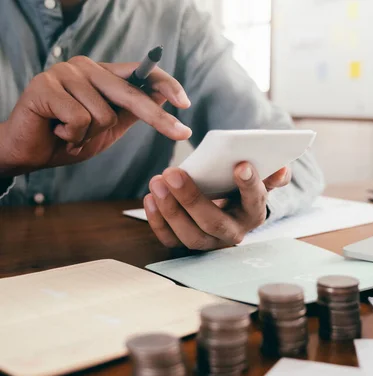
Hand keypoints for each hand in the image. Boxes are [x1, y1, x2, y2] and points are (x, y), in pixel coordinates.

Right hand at [0, 56, 191, 176]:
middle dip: (158, 119)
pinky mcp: (44, 85)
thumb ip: (132, 111)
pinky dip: (72, 135)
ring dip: (89, 135)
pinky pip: (80, 119)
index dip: (166, 85)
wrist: (29, 153)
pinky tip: (57, 131)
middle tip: (182, 134)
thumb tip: (164, 95)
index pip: (140, 73)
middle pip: (131, 94)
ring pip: (104, 114)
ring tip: (71, 134)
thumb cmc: (69, 139)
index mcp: (101, 74)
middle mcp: (84, 67)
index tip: (185, 103)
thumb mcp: (109, 126)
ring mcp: (64, 73)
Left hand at [144, 162, 291, 249]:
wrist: (225, 206)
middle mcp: (234, 233)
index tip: (240, 164)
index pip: (254, 201)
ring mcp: (210, 242)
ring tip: (158, 181)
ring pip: (189, 236)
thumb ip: (270, 174)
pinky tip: (151, 197)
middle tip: (174, 172)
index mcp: (254, 213)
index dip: (249, 185)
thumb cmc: (238, 187)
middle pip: (214, 223)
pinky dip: (157, 220)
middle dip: (192, 199)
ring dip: (170, 210)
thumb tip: (283, 170)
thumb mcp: (257, 179)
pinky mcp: (187, 243)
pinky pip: (170, 239)